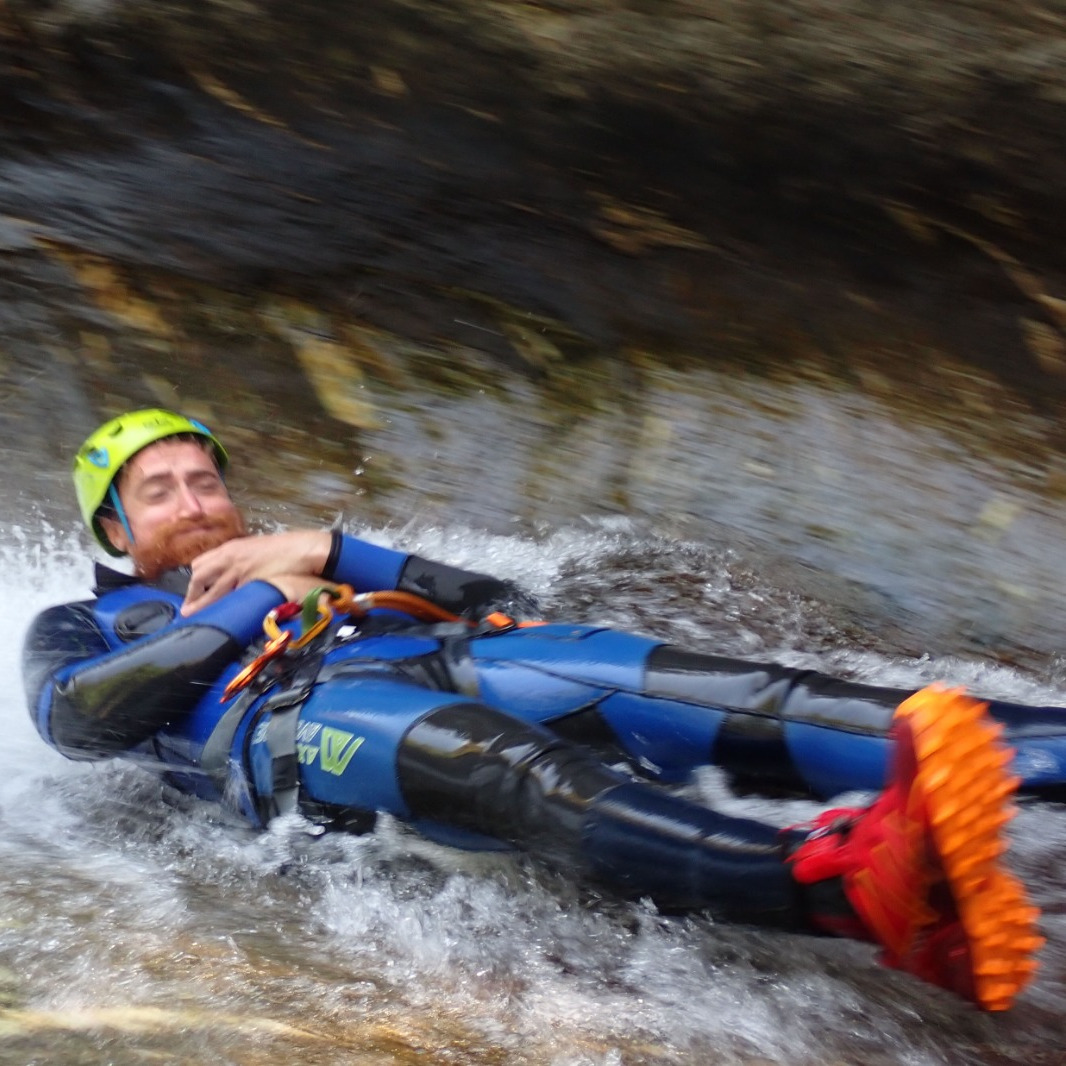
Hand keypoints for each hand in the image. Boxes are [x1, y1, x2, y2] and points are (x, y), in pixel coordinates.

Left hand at [180, 530, 331, 614]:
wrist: (301, 549)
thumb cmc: (283, 549)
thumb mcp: (256, 548)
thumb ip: (241, 558)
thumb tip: (233, 571)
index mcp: (231, 548)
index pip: (200, 562)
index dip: (194, 578)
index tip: (193, 591)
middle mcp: (230, 558)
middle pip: (199, 574)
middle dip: (191, 592)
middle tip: (189, 606)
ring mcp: (239, 571)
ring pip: (211, 590)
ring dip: (200, 604)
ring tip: (191, 615)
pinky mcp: (251, 583)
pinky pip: (232, 598)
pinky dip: (224, 607)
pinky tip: (220, 615)